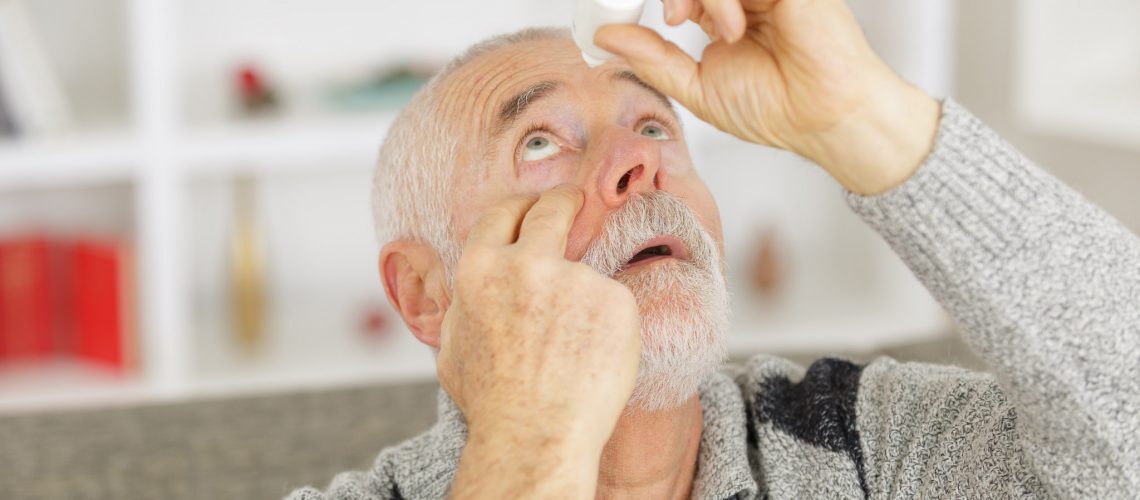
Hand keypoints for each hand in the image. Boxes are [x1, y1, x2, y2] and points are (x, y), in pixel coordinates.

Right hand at [440, 185, 641, 497]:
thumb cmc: (492, 403)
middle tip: (575, 203)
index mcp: (480, 269)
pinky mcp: (616, 299)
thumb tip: (473, 288)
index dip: (522, 207)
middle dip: (565, 202)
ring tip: (572, 351)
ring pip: (585, 274)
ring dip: (583, 298)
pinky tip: (594, 360)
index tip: (536, 207)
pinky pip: (614, 304)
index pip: (505, 212)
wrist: (536, 436)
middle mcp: (527, 263)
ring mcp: (576, 279)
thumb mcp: (455, 345)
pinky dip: (609, 326)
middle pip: (553, 210)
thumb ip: (468, 304)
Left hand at [596, 0, 940, 194]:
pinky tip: (734, 26)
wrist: (823, 120)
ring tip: (709, 30)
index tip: (629, 18)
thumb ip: (653, 59)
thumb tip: (607, 38)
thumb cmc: (777, 108)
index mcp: (724, 14)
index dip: (662, 2)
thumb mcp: (697, 87)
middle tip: (671, 21)